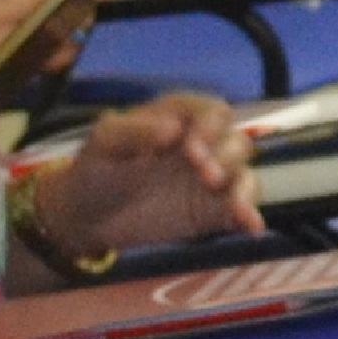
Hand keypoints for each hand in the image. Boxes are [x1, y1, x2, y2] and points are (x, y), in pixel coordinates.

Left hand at [29, 94, 253, 267]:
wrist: (86, 217)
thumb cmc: (95, 169)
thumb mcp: (105, 142)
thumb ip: (135, 130)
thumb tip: (174, 129)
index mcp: (179, 119)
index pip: (212, 112)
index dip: (210, 127)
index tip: (192, 148)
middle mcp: (202, 146)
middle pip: (236, 140)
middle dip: (226, 156)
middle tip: (206, 176)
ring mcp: (209, 181)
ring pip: (244, 174)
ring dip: (243, 186)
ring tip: (234, 205)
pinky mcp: (211, 212)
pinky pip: (240, 210)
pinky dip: (250, 216)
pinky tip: (250, 226)